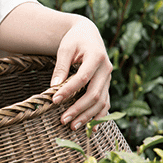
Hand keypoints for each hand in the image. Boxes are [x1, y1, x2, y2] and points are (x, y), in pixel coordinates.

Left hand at [50, 16, 111, 130]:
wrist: (88, 34)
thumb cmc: (74, 40)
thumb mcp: (65, 48)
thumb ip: (61, 67)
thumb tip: (54, 87)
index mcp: (96, 57)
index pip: (82, 78)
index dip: (69, 90)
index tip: (54, 100)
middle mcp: (106, 69)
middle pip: (94, 94)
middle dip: (78, 109)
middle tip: (63, 120)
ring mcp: (108, 79)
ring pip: (101, 102)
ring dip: (88, 116)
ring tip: (73, 126)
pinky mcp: (106, 85)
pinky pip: (106, 103)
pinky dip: (99, 116)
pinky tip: (91, 128)